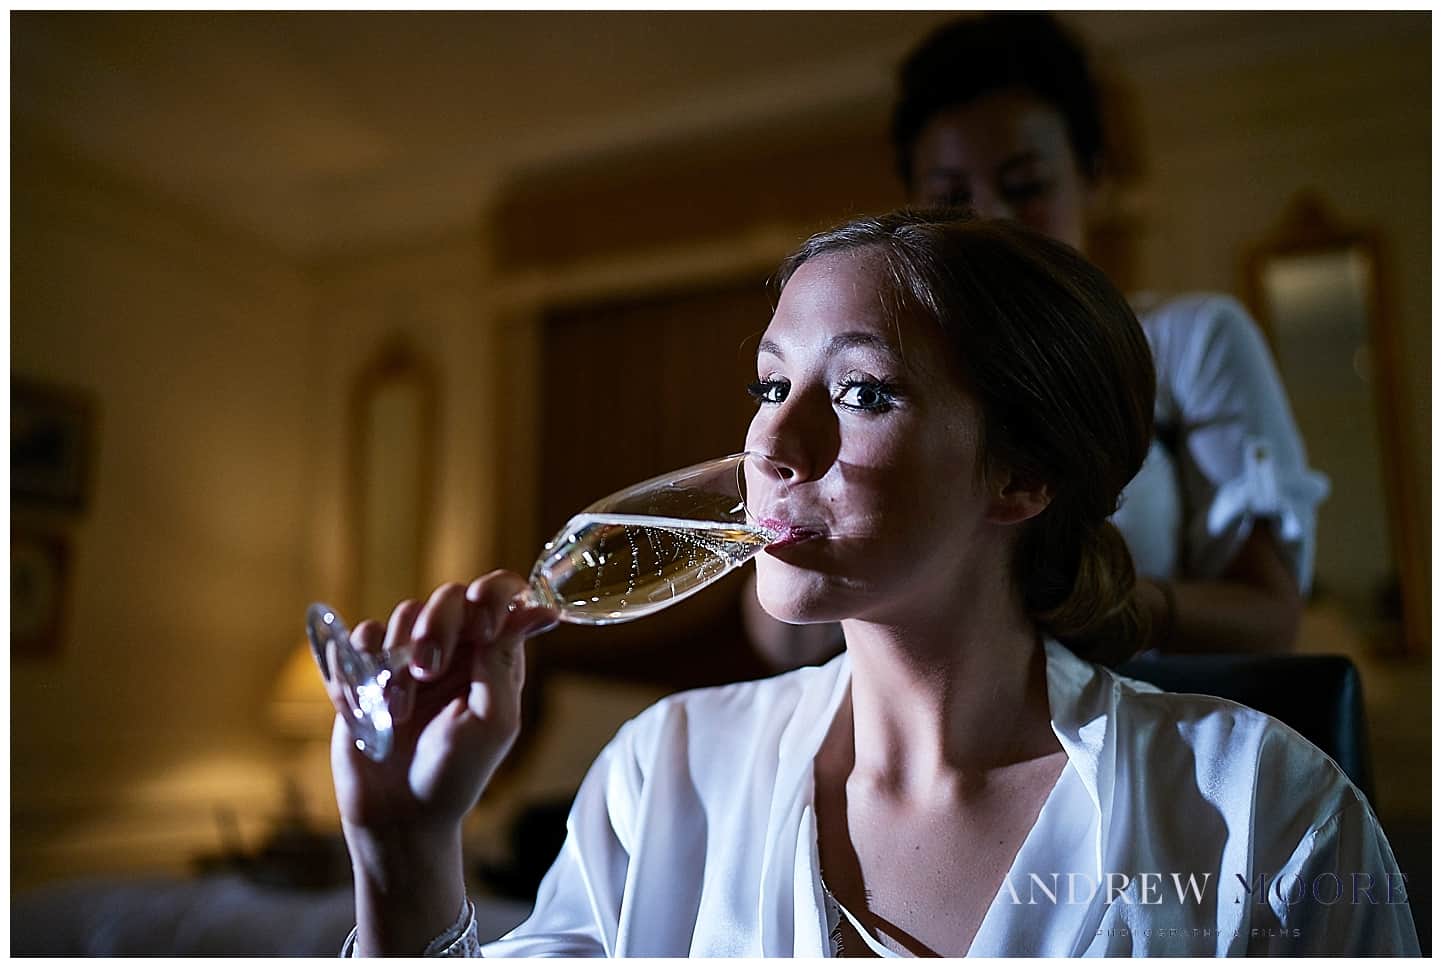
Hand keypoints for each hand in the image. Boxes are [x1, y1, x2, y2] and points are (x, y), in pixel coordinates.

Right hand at [324, 571, 557, 835]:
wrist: (398, 814)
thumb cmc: (455, 774)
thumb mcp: (493, 722)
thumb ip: (504, 663)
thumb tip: (537, 609)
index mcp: (492, 655)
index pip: (501, 595)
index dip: (494, 593)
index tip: (482, 620)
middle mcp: (454, 648)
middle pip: (448, 597)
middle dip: (438, 625)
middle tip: (430, 669)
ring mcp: (409, 657)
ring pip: (404, 613)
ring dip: (400, 655)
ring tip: (400, 709)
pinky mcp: (368, 670)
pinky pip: (361, 638)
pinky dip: (362, 661)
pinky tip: (370, 700)